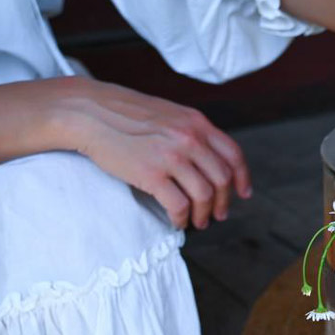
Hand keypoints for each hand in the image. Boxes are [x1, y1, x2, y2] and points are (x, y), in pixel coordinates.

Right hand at [56, 79, 250, 228]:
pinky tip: (177, 222)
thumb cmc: (126, 115)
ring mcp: (171, 156)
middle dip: (223, 202)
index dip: (242, 178)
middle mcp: (189, 138)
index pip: (233, 154)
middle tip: (218, 215)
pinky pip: (178, 205)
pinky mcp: (151, 174)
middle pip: (222, 179)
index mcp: (197, 123)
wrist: (91, 113)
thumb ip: (191, 132)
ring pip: (204, 195)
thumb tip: (208, 160)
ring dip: (204, 214)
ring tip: (198, 222)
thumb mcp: (169, 114)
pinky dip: (181, 219)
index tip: (243, 194)